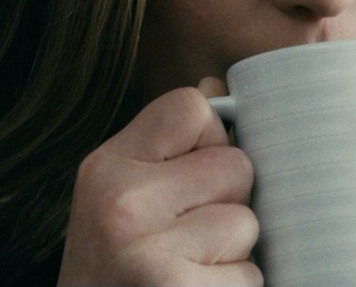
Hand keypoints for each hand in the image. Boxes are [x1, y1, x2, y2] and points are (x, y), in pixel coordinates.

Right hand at [58, 79, 259, 285]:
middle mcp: (120, 203)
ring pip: (248, 223)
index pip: (191, 107)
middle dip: (227, 204)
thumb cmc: (114, 272)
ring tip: (188, 273)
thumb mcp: (119, 202)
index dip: (207, 142)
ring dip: (232, 255)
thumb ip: (166, 150)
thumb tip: (218, 86)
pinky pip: (250, 275)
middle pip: (235, 165)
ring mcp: (149, 252)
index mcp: (105, 169)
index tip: (185, 181)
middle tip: (185, 241)